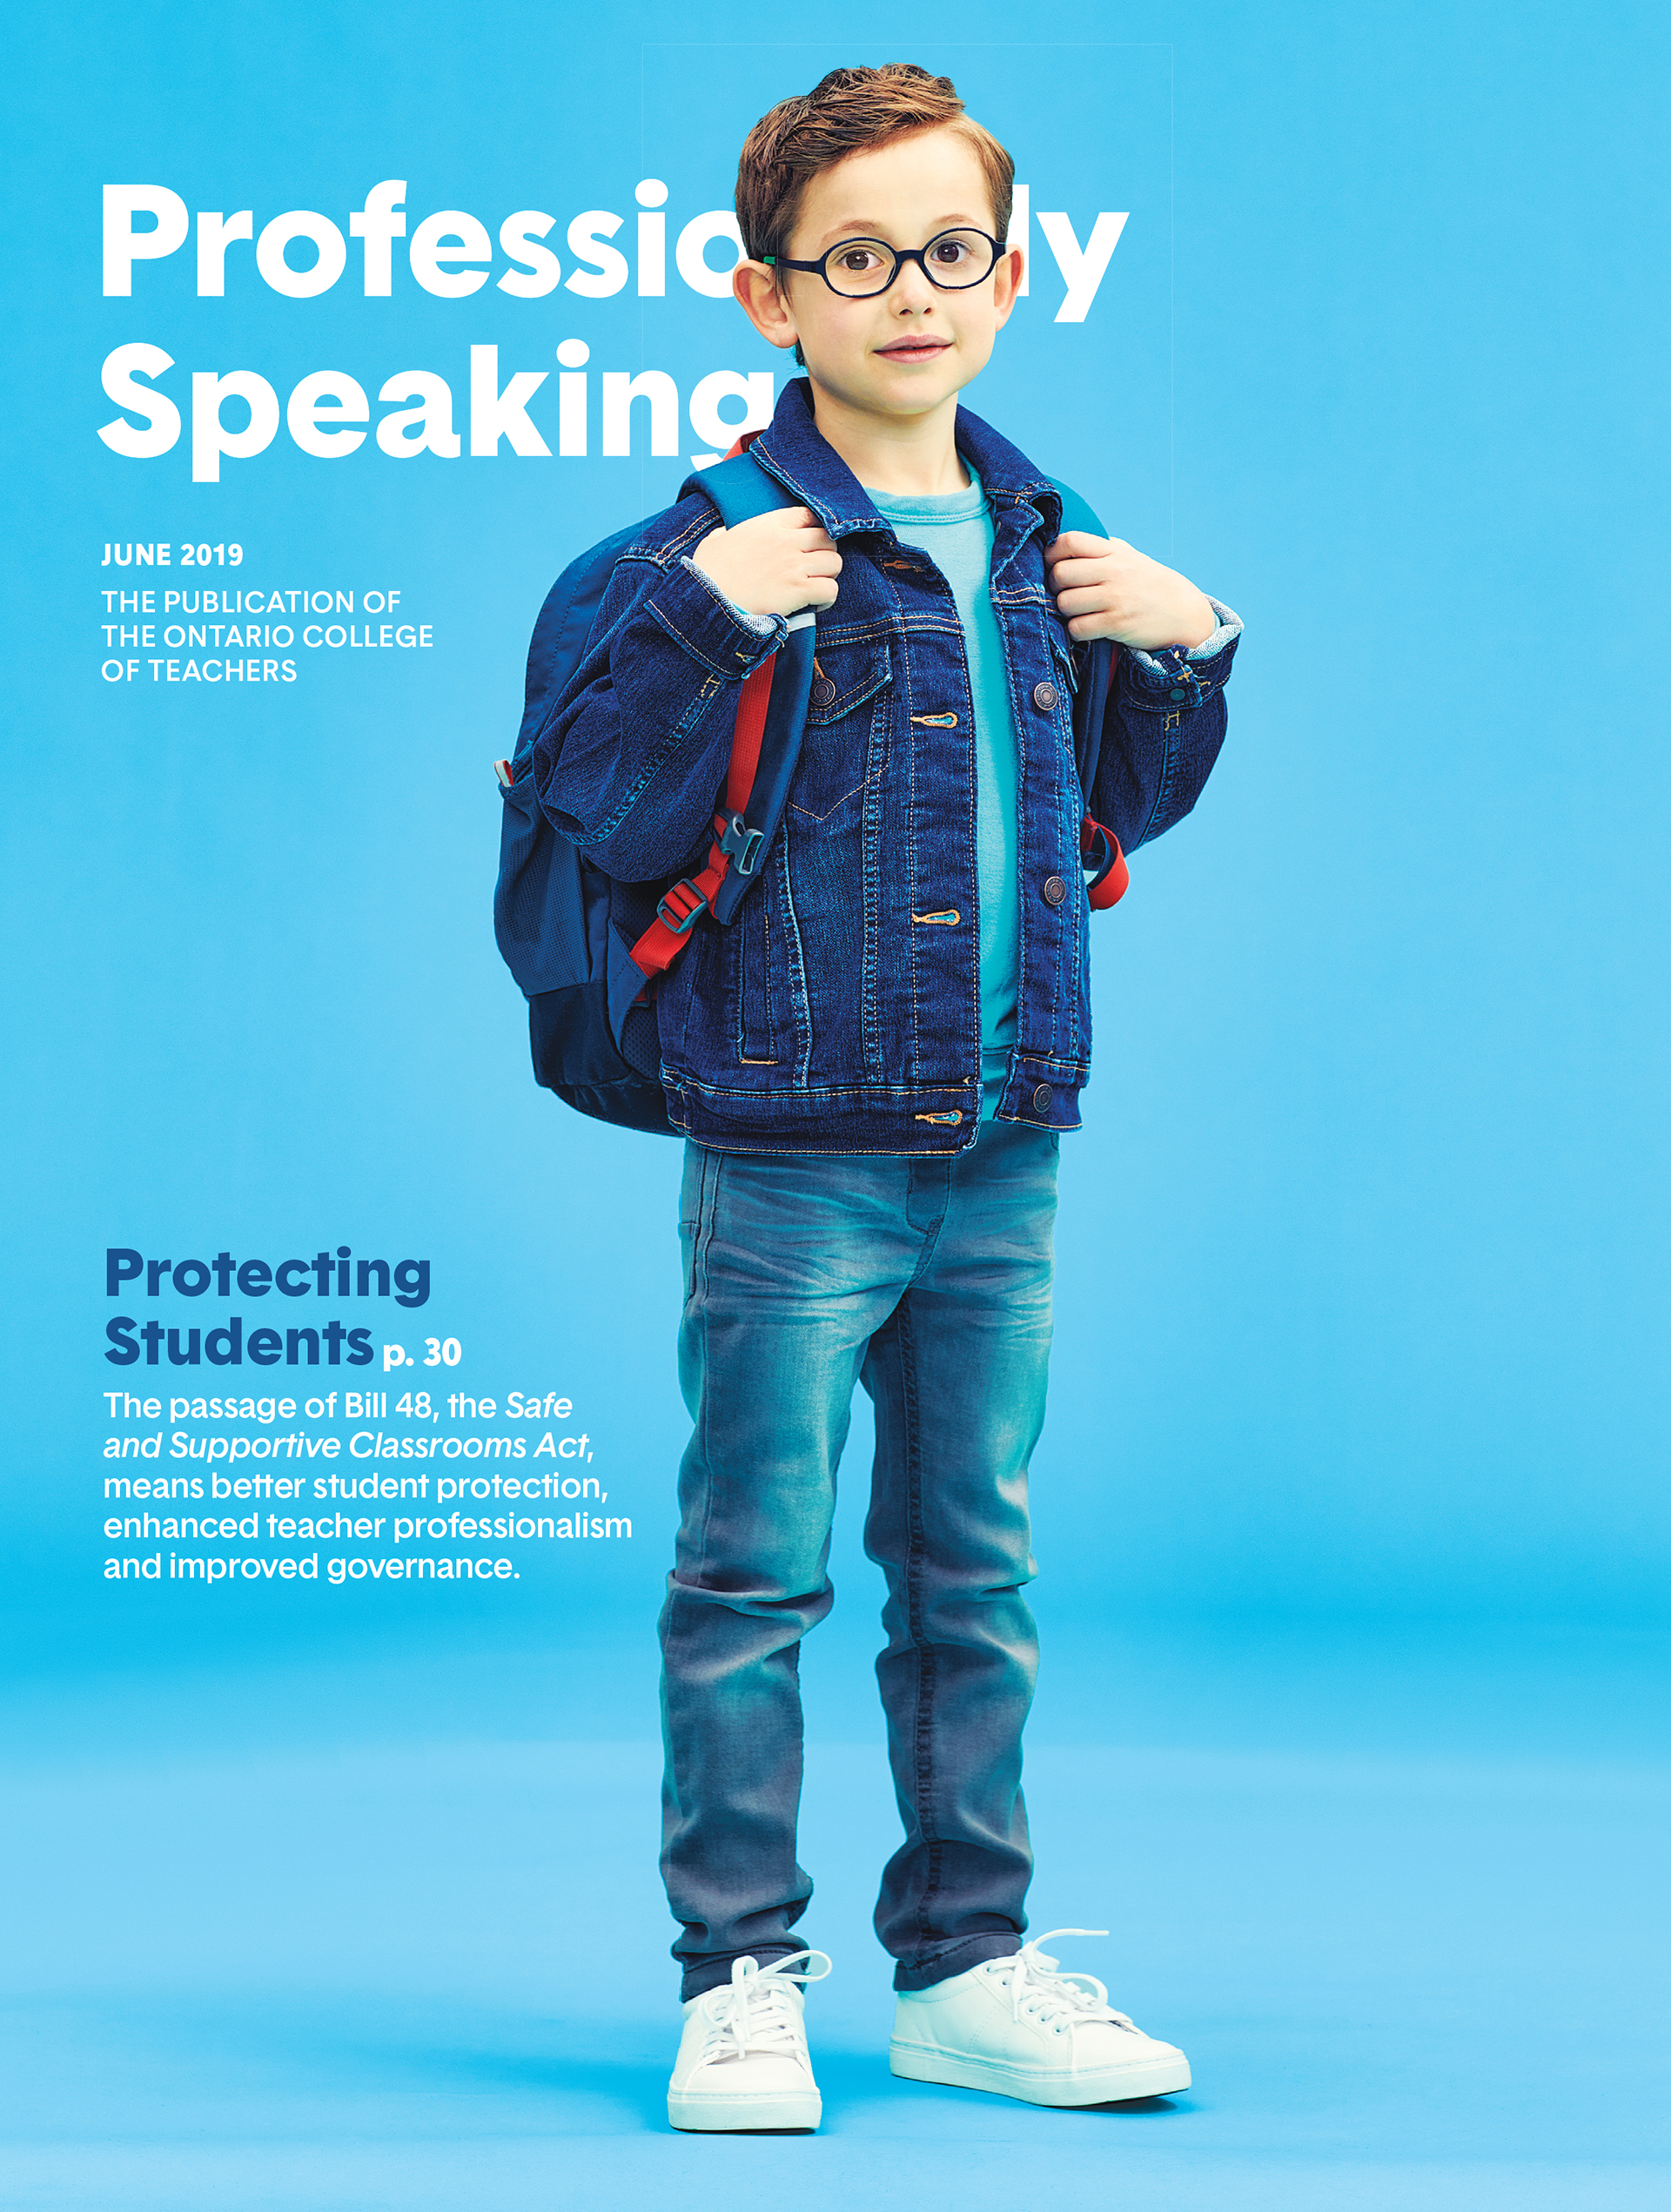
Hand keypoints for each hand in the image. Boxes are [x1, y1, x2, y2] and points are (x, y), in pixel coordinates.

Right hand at [691, 506, 841, 619]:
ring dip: (829, 575)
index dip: (814, 529)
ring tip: (816, 586)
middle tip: (814, 568)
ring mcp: (794, 566)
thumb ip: (724, 533)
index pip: (809, 514)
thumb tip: (724, 534)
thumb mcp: (713, 542)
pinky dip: (828, 598)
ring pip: (835, 563)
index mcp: (769, 524)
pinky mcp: (798, 591)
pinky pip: (831, 589)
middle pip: (829, 539)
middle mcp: (787, 541)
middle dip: (825, 553)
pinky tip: (817, 603)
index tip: (808, 544)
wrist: (708, 602)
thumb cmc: (708, 574)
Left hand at [1045, 531, 1215, 651]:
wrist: (1184, 613)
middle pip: (1060, 574)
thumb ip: (1104, 549)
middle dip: (1055, 587)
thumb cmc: (1151, 585)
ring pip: (1065, 603)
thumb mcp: (1132, 557)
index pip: (1070, 541)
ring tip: (1079, 612)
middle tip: (1065, 593)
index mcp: (1114, 551)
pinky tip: (1087, 628)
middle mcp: (1114, 571)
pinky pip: (1077, 628)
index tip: (1053, 564)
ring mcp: (1115, 598)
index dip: (1052, 553)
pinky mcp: (1116, 624)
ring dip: (1065, 612)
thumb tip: (1070, 543)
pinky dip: (1076, 631)